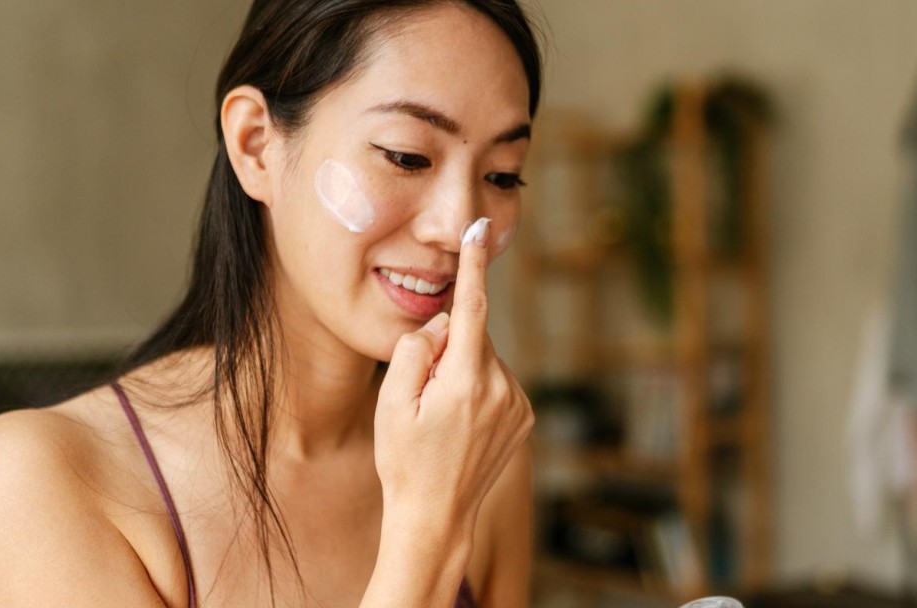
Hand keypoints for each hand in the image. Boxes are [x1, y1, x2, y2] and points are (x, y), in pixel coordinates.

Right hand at [374, 217, 534, 533]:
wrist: (436, 518)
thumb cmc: (404, 461)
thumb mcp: (391, 403)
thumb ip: (416, 350)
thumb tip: (445, 325)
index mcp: (465, 381)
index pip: (472, 308)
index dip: (474, 264)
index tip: (479, 228)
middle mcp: (501, 388)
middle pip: (474, 337)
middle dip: (449, 348)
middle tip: (423, 393)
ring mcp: (517, 404)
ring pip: (485, 360)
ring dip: (463, 371)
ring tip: (442, 418)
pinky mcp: (525, 416)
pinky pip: (497, 382)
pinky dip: (478, 389)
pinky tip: (461, 425)